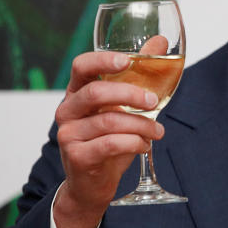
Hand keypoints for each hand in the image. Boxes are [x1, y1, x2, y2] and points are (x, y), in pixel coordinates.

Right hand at [53, 51, 164, 227]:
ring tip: (157, 132)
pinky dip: (134, 143)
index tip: (126, 61)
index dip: (102, 61)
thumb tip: (159, 41)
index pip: (81, 67)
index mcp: (76, 93)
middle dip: (130, 94)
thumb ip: (139, 75)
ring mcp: (68, 134)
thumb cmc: (107, 141)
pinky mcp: (77, 157)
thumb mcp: (123, 107)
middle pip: (95, 92)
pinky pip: (110, 144)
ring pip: (108, 121)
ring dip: (141, 125)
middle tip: (154, 102)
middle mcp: (67, 111)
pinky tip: (145, 146)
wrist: (90, 185)